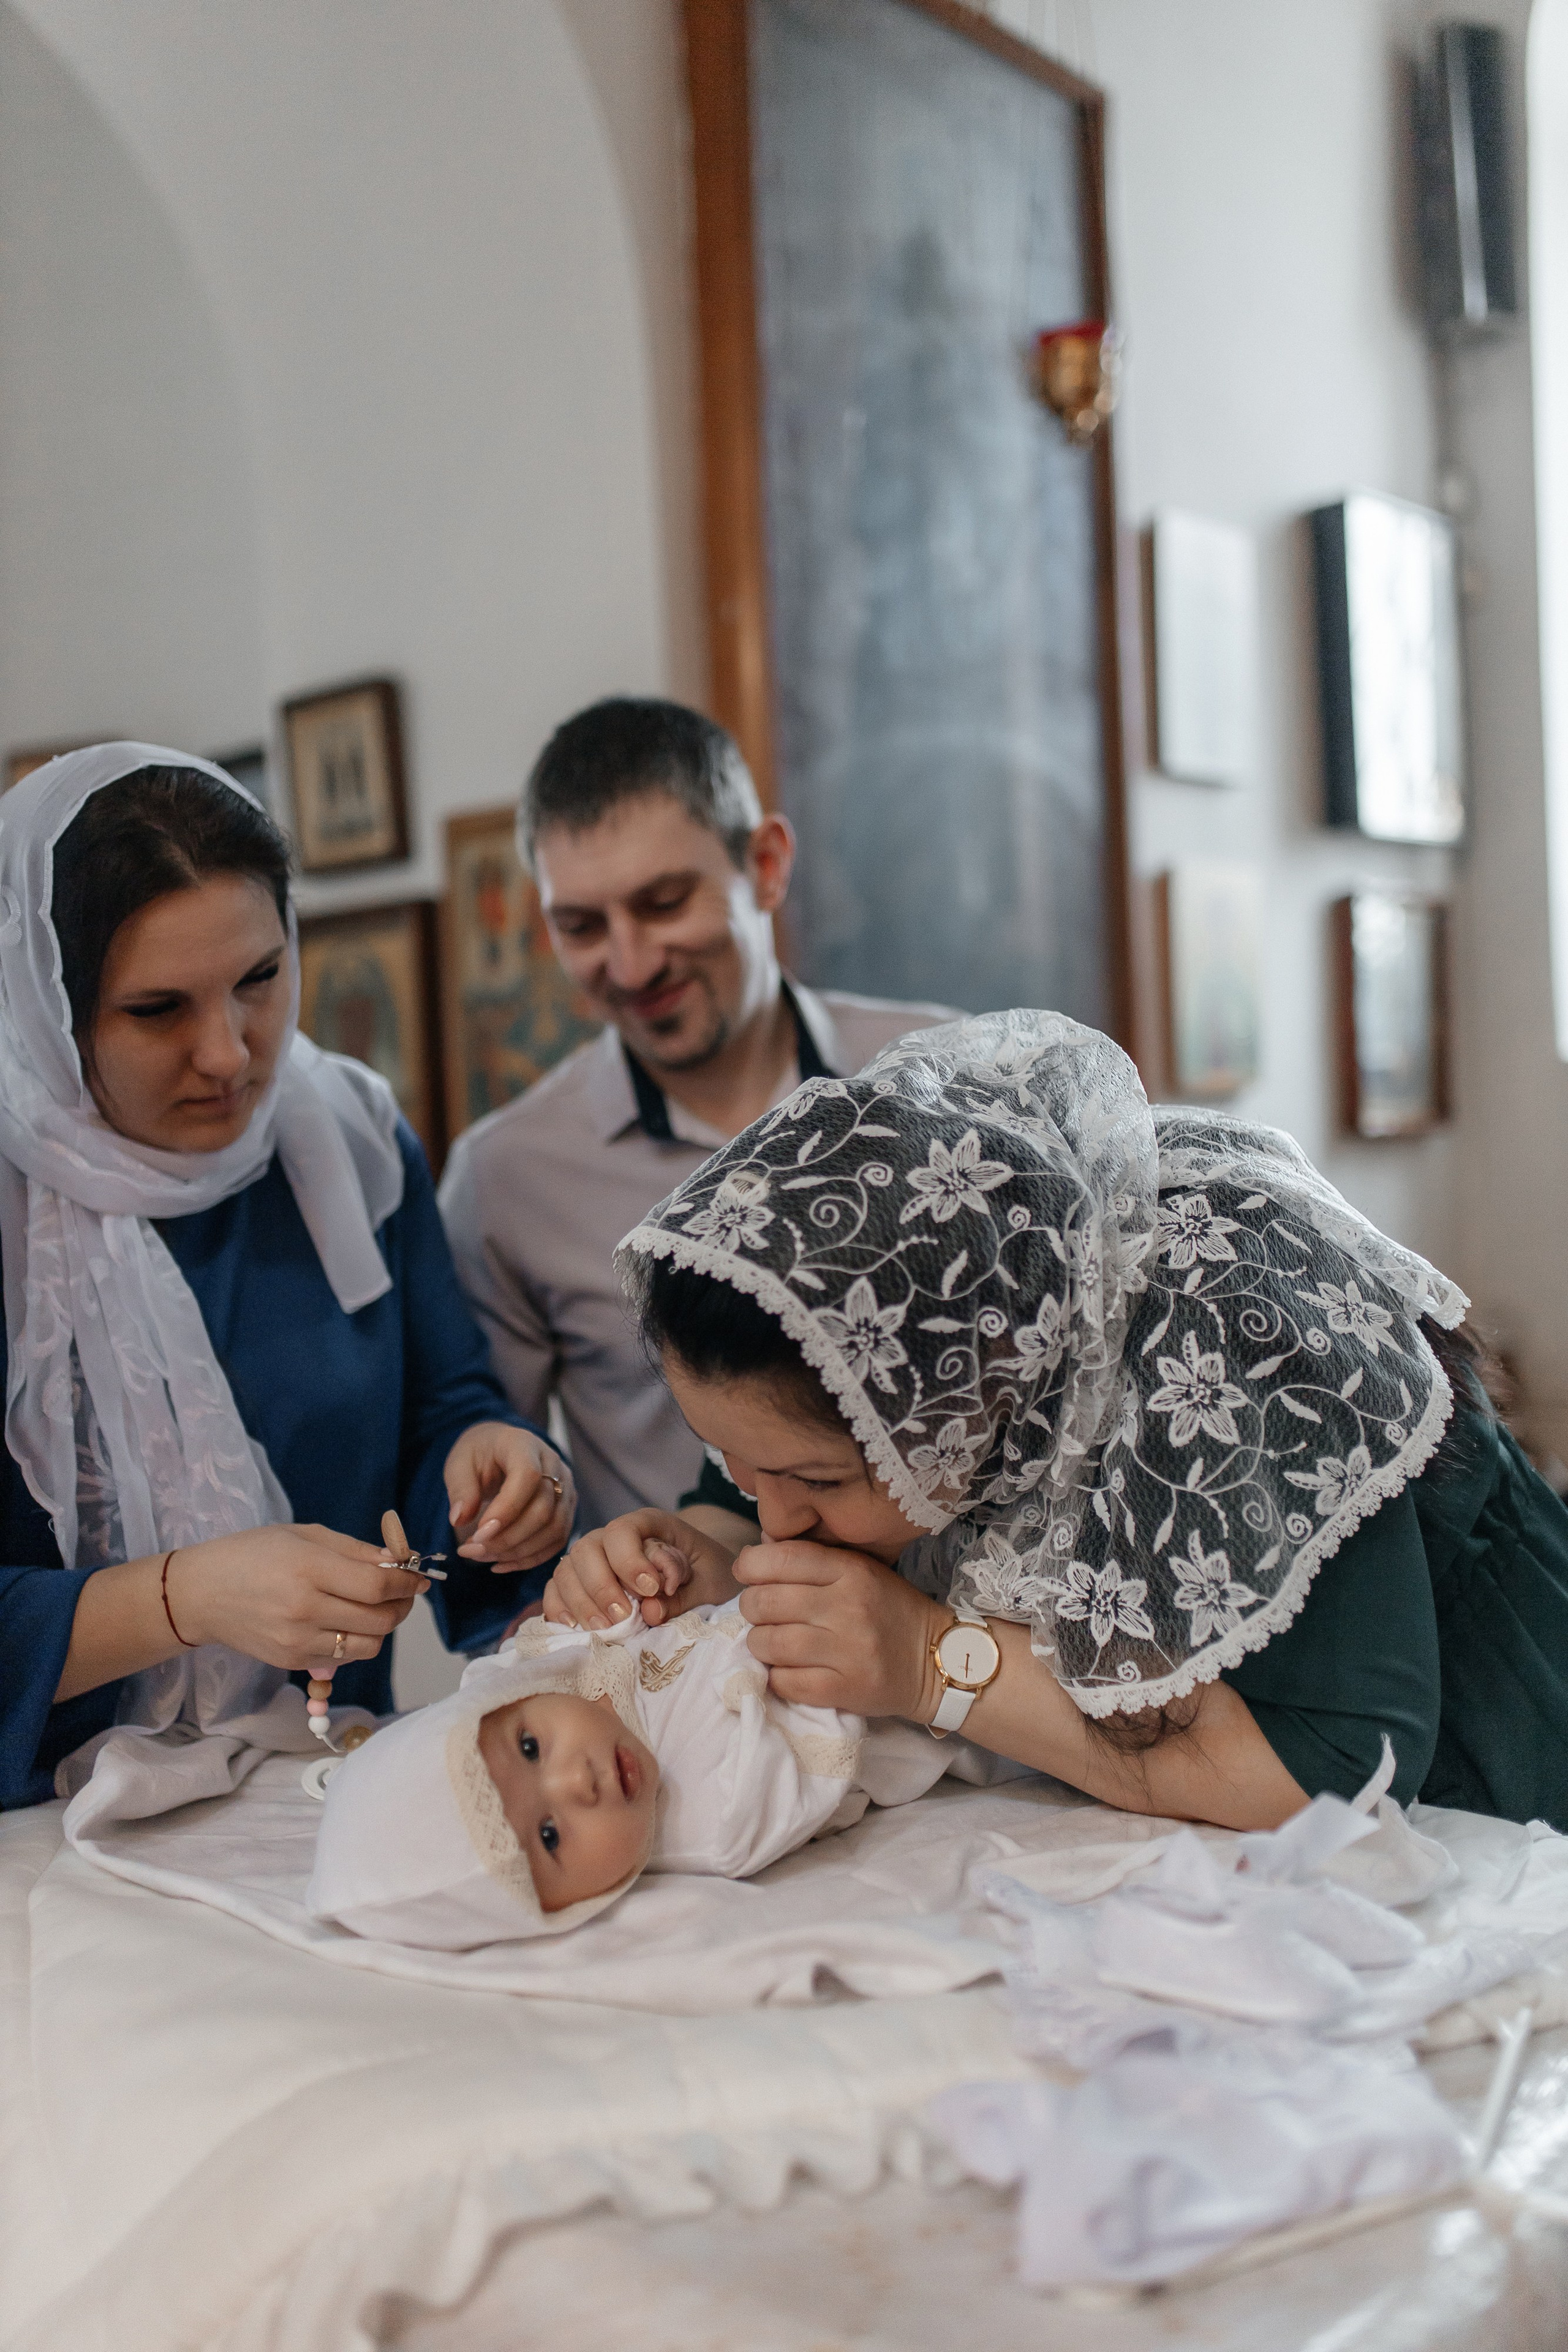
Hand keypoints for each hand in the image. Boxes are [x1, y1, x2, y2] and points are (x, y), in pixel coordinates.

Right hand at [168, 1523, 429, 1670]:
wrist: (200, 1594)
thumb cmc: (251, 1554)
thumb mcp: (303, 1535)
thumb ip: (354, 1550)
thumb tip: (398, 1563)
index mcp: (308, 1569)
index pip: (377, 1586)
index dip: (407, 1583)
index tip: (418, 1577)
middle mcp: (304, 1610)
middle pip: (380, 1620)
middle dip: (402, 1605)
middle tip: (403, 1592)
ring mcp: (297, 1642)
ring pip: (368, 1645)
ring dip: (382, 1628)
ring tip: (375, 1608)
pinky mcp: (292, 1662)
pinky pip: (343, 1659)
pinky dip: (356, 1642)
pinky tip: (346, 1622)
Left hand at [445, 1422, 574, 1572]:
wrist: (499, 1449)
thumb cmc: (479, 1455)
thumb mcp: (459, 1464)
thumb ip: (460, 1488)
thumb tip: (459, 1519)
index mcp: (524, 1445)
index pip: (528, 1477)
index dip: (507, 1509)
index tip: (478, 1533)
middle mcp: (554, 1465)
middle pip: (544, 1509)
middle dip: (507, 1538)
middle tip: (472, 1550)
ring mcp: (565, 1488)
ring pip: (554, 1529)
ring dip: (517, 1552)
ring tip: (483, 1556)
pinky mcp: (567, 1509)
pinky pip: (557, 1541)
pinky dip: (529, 1559)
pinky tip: (501, 1563)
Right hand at [543, 1509, 741, 1629]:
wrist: (708, 1579)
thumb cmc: (711, 1574)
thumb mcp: (711, 1582)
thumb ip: (685, 1594)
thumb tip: (649, 1611)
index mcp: (649, 1524)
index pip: (623, 1530)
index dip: (629, 1559)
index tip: (650, 1589)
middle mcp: (614, 1536)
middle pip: (587, 1549)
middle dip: (601, 1586)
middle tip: (623, 1617)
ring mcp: (594, 1559)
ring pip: (568, 1568)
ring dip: (580, 1601)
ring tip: (604, 1629)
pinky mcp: (582, 1584)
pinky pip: (556, 1589)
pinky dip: (559, 1607)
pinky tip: (574, 1628)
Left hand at [733, 1539, 945, 1717]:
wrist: (939, 1660)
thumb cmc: (891, 1610)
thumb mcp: (861, 1570)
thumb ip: (812, 1559)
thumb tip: (758, 1550)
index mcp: (851, 1570)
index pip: (780, 1558)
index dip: (750, 1565)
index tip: (747, 1575)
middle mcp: (847, 1606)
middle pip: (765, 1602)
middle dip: (751, 1608)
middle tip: (761, 1614)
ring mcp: (846, 1650)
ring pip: (769, 1644)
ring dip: (758, 1644)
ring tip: (770, 1644)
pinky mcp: (844, 1688)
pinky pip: (785, 1682)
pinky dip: (776, 1677)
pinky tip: (786, 1670)